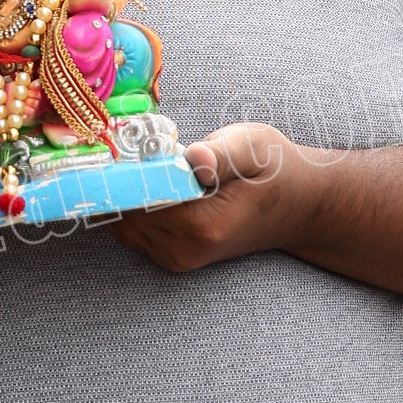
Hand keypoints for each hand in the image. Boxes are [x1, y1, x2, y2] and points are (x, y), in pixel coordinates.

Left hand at [112, 122, 300, 274]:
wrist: (298, 206)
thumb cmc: (275, 170)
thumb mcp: (254, 149)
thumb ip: (222, 154)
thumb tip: (195, 159)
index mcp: (201, 225)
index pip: (137, 200)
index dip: (117, 172)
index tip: (103, 145)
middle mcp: (183, 249)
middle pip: (122, 213)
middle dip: (111, 181)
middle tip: (104, 145)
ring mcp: (176, 258)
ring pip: (119, 224)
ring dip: (115, 193)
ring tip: (115, 158)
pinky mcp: (171, 256)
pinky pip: (130, 231)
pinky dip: (125, 205)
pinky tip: (132, 178)